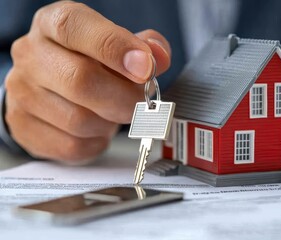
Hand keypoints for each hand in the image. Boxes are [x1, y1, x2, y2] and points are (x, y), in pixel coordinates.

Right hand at [4, 1, 170, 162]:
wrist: (52, 88)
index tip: (145, 68)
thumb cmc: (90, 63)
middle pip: (80, 80)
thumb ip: (144, 46)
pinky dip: (96, 143)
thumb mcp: (117, 44)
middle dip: (124, 98)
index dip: (115, 48)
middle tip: (141, 103)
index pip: (74, 28)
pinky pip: (72, 146)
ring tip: (112, 113)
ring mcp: (22, 92)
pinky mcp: (24, 126)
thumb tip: (159, 57)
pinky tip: (97, 130)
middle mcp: (31, 54)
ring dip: (110, 123)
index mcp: (53, 24)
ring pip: (79, 120)